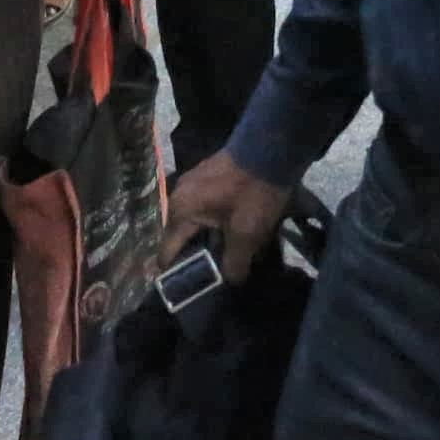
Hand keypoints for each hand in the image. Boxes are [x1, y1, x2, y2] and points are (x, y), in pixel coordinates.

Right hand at [165, 148, 293, 281]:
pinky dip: (214, 223)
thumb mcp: (247, 234)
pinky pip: (204, 208)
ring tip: (224, 258)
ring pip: (194, 223)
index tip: (188, 293)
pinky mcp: (208, 176)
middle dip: (195, 258)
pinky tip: (231, 231)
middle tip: (211, 277)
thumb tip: (230, 280)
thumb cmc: (253, 192)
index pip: (166, 253)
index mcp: (180, 211)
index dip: (176, 275)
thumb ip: (234, 263)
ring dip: (207, 240)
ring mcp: (193, 183)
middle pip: (180, 238)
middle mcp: (179, 196)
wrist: (272, 145)